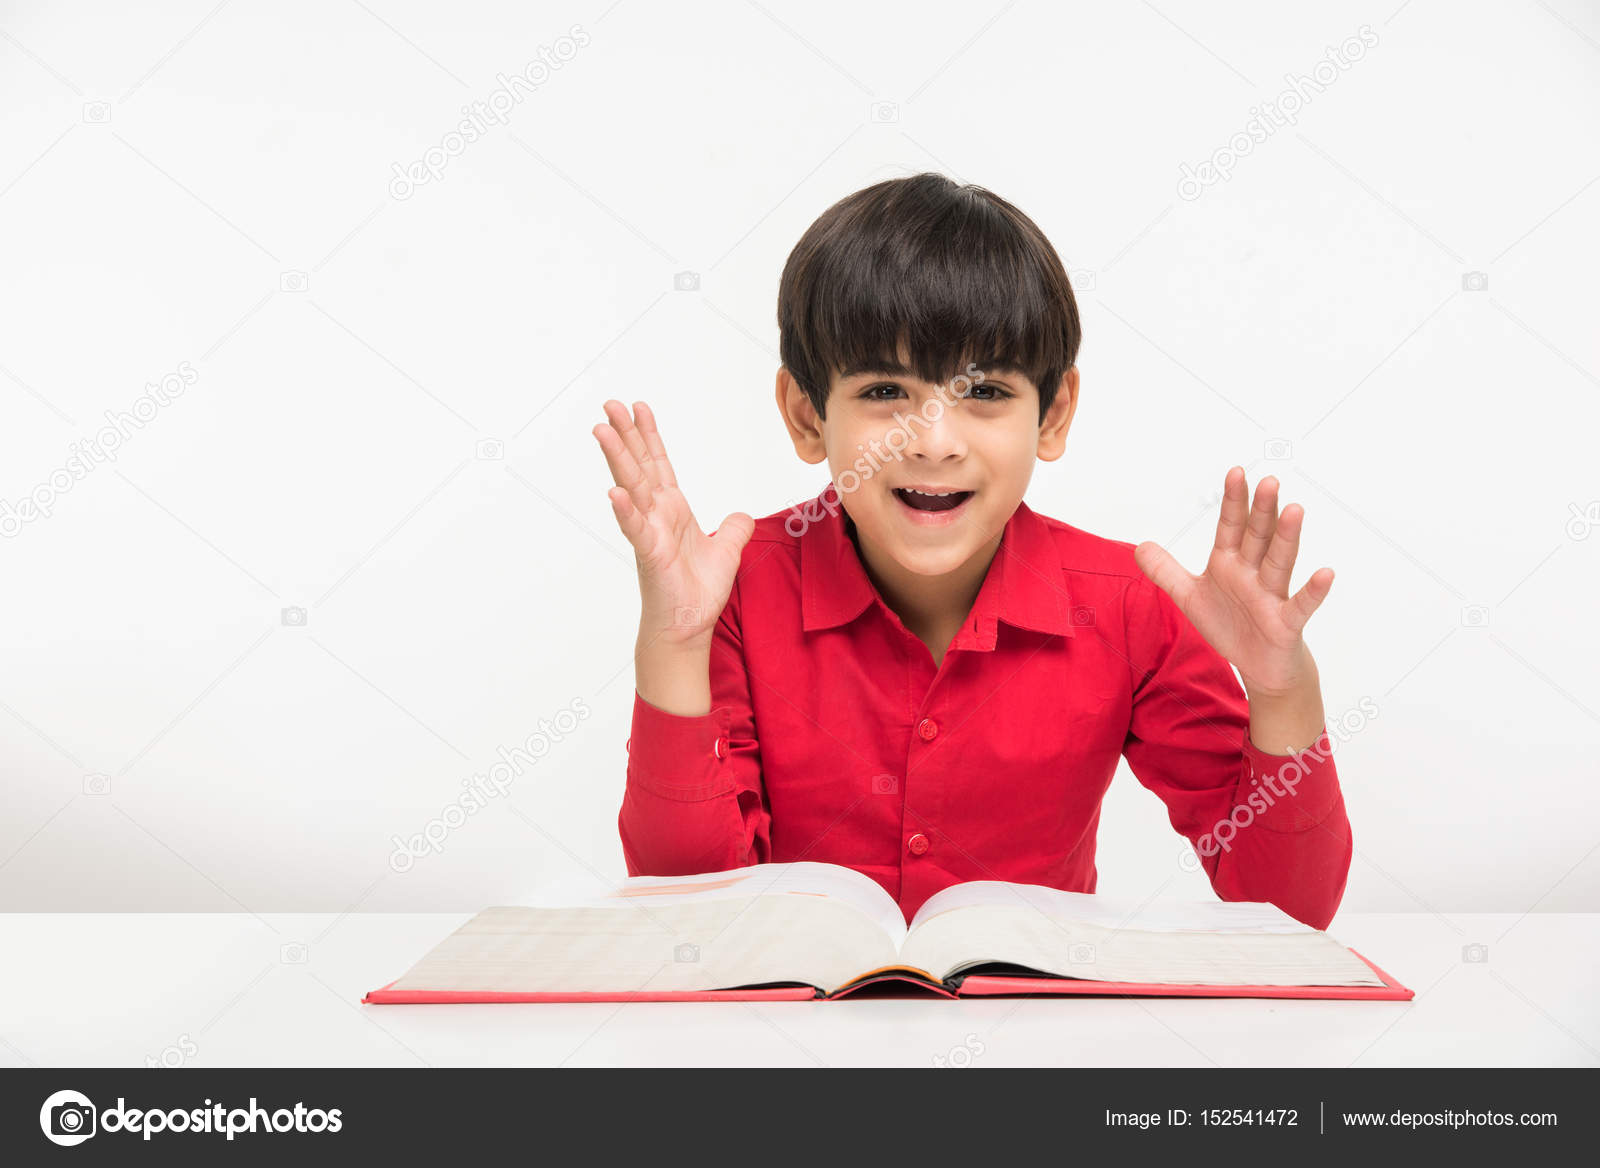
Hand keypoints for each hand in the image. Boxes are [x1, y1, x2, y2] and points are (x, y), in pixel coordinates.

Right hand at [592, 400, 753, 646]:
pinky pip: (636, 528)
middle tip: (610, 404)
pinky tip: (614, 492)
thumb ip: (734, 529)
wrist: (689, 626)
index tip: (638, 408)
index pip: (658, 465)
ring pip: (632, 488)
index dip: (649, 436)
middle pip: (639, 466)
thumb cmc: (697, 593)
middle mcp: (656, 516)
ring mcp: (650, 533)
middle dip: (626, 434)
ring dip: (617, 459)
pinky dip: (626, 511)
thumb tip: (742, 515)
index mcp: (672, 511)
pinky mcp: (650, 554)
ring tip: (602, 430)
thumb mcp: (726, 552)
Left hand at [1133, 468, 1332, 697]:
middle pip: (1258, 537)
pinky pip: (1301, 605)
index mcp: (1230, 564)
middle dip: (1261, 510)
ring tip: (1294, 510)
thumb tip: (1139, 546)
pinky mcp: (1286, 622)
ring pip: (1280, 562)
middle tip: (1268, 480)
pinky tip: (1325, 573)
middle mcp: (1253, 573)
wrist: (1259, 665)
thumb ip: (1166, 571)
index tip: (1235, 471)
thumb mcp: (1190, 597)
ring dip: (1287, 537)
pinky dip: (1314, 591)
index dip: (1233, 501)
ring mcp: (1272, 596)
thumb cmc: (1231, 625)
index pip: (1231, 526)